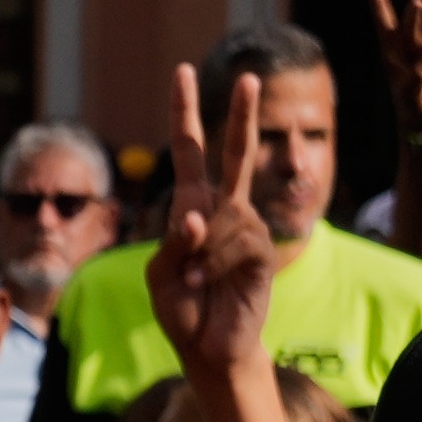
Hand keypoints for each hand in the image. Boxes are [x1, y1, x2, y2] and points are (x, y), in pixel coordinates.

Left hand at [156, 65, 284, 376]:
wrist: (209, 349)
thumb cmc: (182, 310)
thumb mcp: (160, 274)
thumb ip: (174, 242)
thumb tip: (198, 216)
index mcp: (192, 206)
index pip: (189, 151)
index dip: (185, 114)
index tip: (183, 73)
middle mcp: (223, 210)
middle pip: (233, 154)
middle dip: (241, 117)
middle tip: (249, 77)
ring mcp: (246, 228)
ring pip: (221, 216)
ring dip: (200, 251)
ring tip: (195, 281)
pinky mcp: (261, 252)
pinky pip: (237, 241)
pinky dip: (215, 262)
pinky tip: (207, 282)